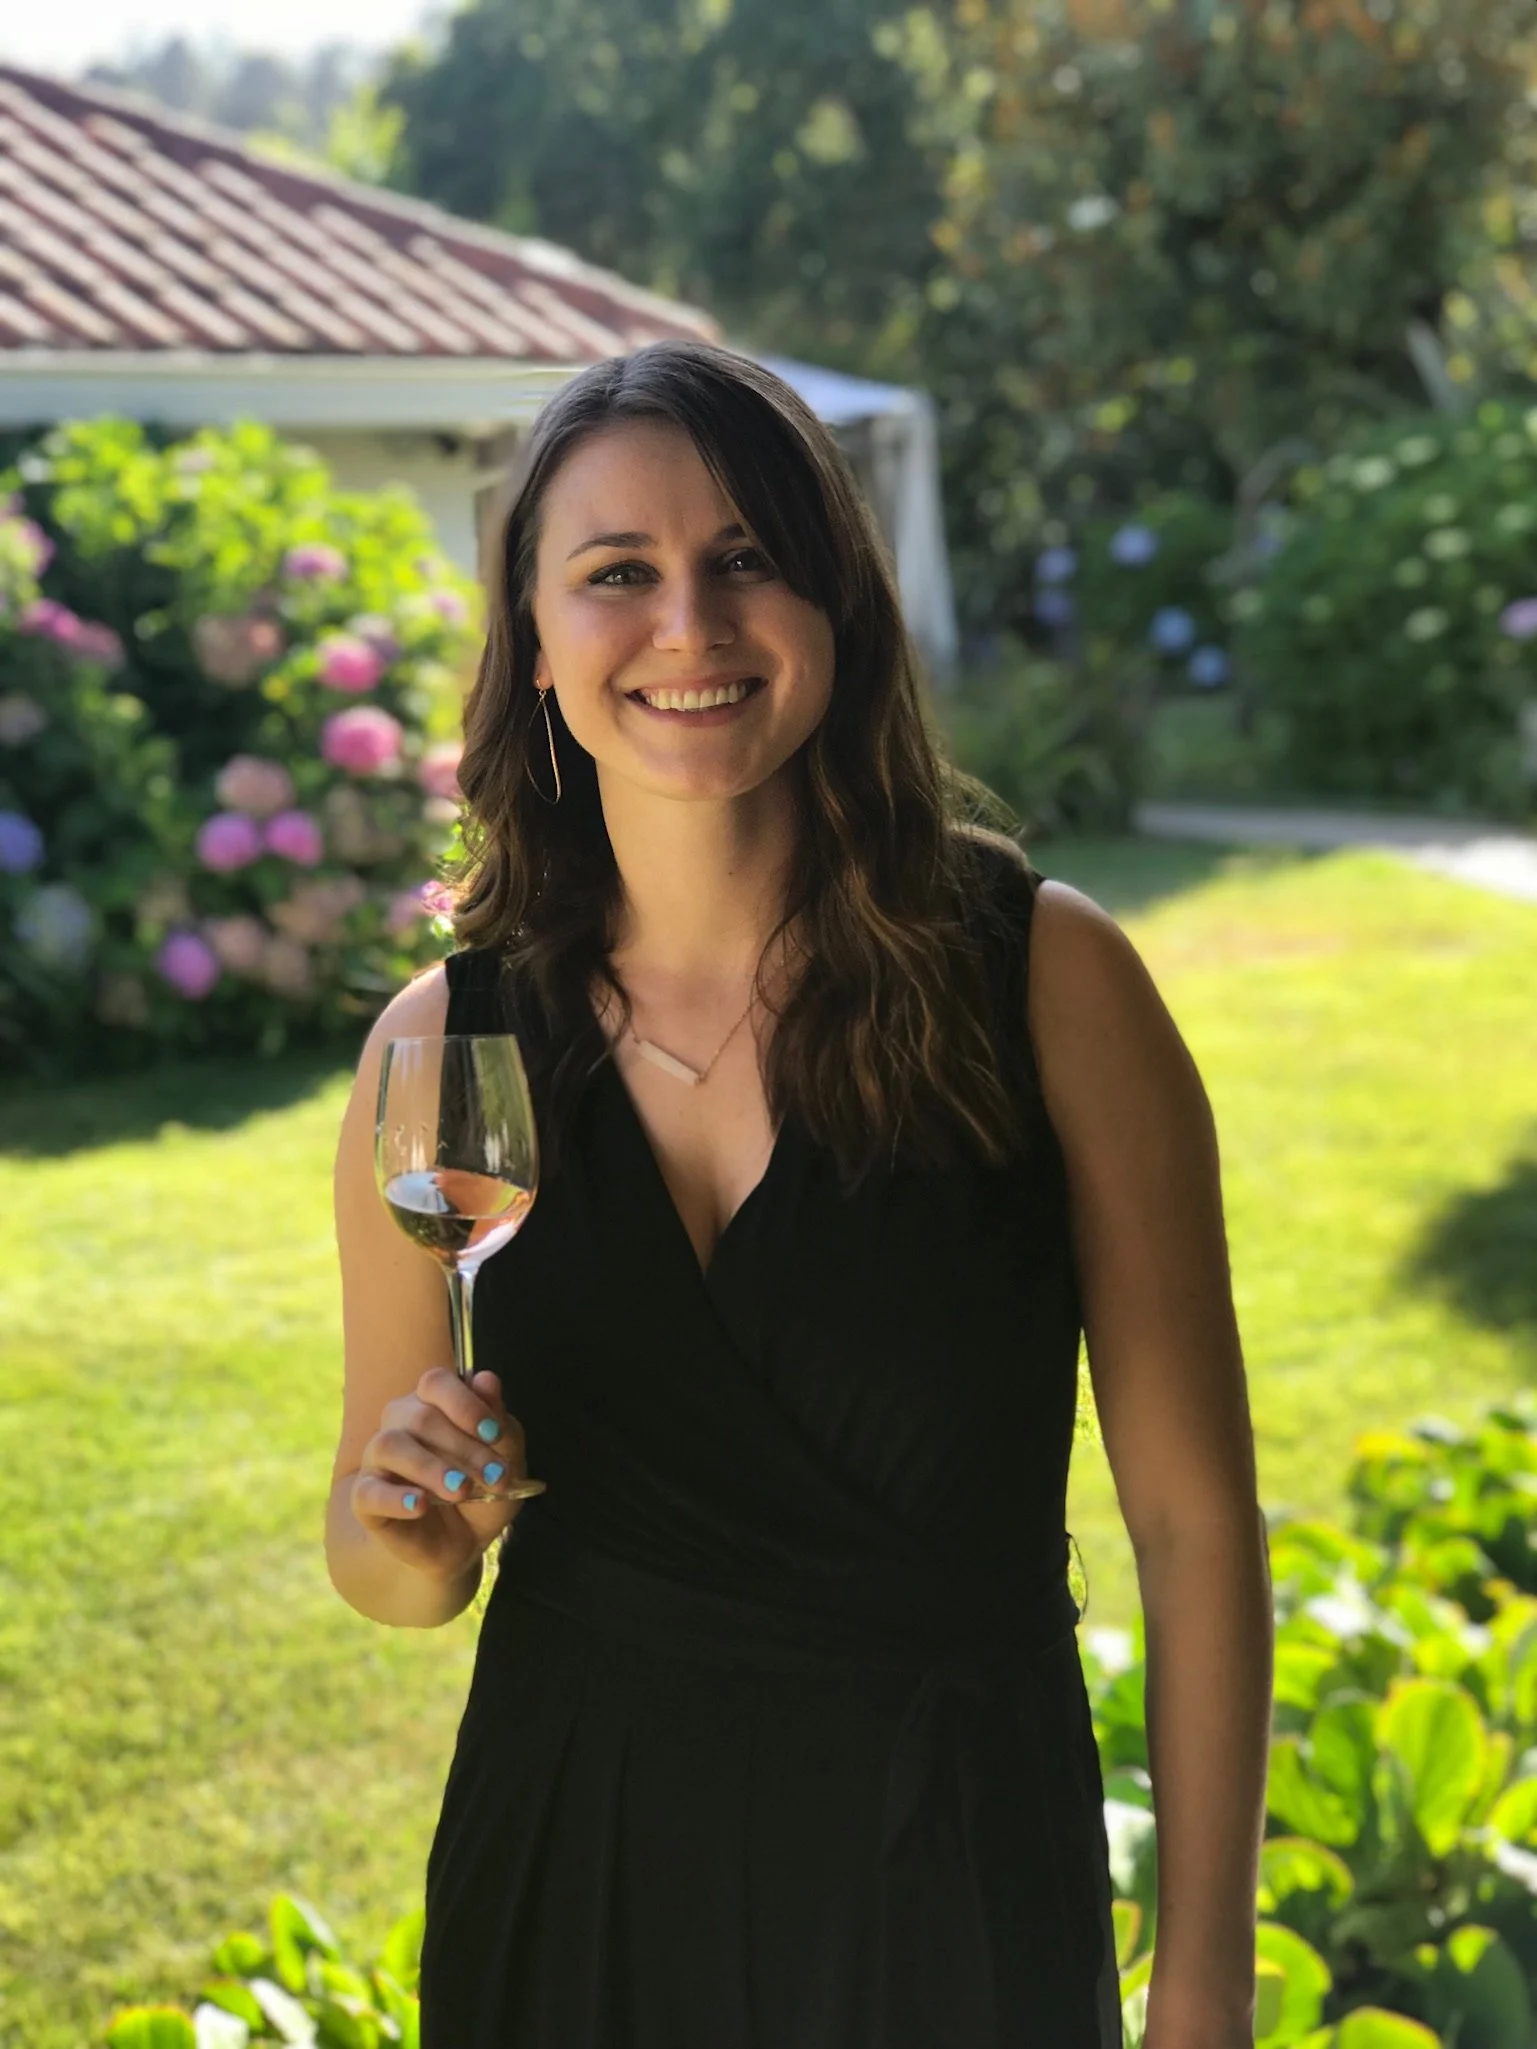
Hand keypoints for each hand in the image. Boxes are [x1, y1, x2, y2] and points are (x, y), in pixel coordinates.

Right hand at [352, 1367, 545, 1582]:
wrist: (461, 1542)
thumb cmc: (483, 1491)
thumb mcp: (505, 1462)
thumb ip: (500, 1425)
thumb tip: (486, 1379)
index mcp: (433, 1403)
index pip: (436, 1382)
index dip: (465, 1404)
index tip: (494, 1434)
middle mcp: (400, 1422)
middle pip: (421, 1417)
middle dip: (464, 1448)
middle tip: (496, 1477)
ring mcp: (378, 1458)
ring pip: (390, 1445)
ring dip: (431, 1468)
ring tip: (461, 1490)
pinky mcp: (365, 1497)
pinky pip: (369, 1491)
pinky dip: (397, 1497)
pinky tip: (422, 1505)